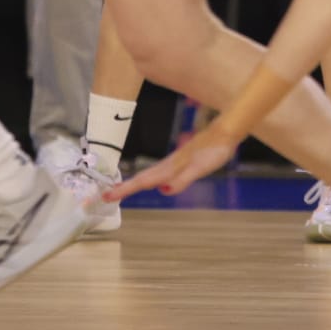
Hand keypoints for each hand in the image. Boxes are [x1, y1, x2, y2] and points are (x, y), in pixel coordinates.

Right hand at [107, 121, 240, 200]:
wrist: (225, 132)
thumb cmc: (215, 150)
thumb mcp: (201, 167)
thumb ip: (183, 178)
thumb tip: (164, 190)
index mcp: (170, 167)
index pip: (144, 180)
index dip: (125, 189)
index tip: (107, 195)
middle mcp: (169, 165)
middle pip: (142, 178)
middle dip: (124, 187)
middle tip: (105, 196)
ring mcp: (174, 163)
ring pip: (149, 175)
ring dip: (134, 184)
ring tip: (120, 191)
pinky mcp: (181, 162)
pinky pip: (159, 173)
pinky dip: (149, 180)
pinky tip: (154, 184)